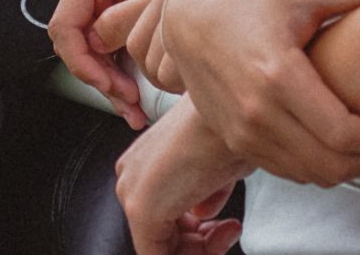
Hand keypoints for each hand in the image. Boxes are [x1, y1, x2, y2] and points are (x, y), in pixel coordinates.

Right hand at [49, 0, 186, 126]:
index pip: (66, 23)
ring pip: (87, 56)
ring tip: (135, 108)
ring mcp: (101, 7)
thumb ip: (123, 19)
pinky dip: (116, 83)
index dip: (80, 60)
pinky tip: (135, 103)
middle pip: (74, 43)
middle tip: (129, 99)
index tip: (106, 84)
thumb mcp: (162, 2)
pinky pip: (103, 59)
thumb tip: (95, 43)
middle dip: (98, 76)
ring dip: (108, 86)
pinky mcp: (112, 26)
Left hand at [112, 99, 247, 254]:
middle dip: (202, 241)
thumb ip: (202, 194)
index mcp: (143, 165)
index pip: (165, 218)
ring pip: (162, 248)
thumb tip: (201, 212)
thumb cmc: (226, 133)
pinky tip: (223, 234)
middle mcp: (130, 178)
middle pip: (163, 234)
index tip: (224, 225)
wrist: (229, 118)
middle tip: (228, 229)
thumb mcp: (214, 169)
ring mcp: (133, 195)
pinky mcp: (142, 211)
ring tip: (228, 228)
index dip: (198, 232)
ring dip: (204, 248)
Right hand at [152, 0, 359, 183]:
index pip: (344, 133)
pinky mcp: (232, 137)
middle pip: (331, 163)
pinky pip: (285, 171)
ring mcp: (240, 129)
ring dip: (344, 168)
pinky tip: (327, 145)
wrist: (184, 13)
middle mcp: (256, 109)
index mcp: (277, 73)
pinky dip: (313, 167)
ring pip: (310, 174)